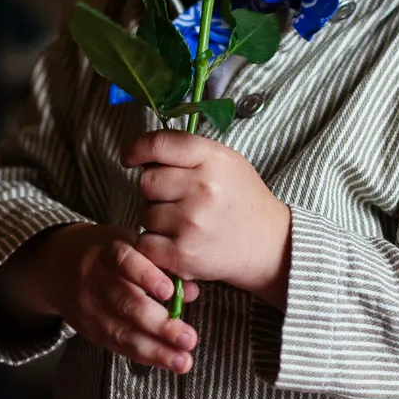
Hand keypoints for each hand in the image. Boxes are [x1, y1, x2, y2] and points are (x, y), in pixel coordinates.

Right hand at [0, 222, 200, 374]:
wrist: (58, 264)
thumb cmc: (107, 251)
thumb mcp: (130, 244)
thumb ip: (160, 264)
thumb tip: (191, 291)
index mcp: (106, 250)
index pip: (124, 261)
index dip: (145, 276)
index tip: (168, 291)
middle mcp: (94, 279)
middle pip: (124, 303)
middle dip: (158, 324)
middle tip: (188, 338)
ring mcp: (88, 307)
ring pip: (120, 331)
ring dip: (155, 349)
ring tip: (182, 360)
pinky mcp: (88, 329)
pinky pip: (117, 345)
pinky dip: (144, 355)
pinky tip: (167, 361)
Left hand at [124, 130, 292, 309]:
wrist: (268, 244)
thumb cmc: (242, 199)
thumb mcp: (226, 161)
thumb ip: (189, 153)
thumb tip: (144, 153)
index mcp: (212, 158)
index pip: (159, 144)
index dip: (137, 149)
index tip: (130, 157)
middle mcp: (202, 187)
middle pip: (147, 181)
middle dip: (154, 189)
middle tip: (174, 198)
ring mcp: (191, 222)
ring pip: (144, 214)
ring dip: (156, 219)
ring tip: (182, 222)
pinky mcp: (183, 254)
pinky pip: (145, 243)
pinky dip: (154, 244)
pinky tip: (174, 241)